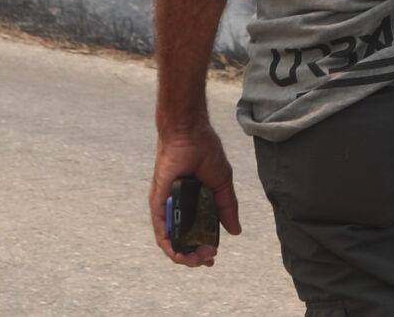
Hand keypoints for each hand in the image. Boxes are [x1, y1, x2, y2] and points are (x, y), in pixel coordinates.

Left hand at [147, 124, 243, 266]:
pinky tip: (178, 253)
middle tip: (209, 257)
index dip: (203, 248)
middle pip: (183, 240)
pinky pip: (160, 229)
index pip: (196, 232)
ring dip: (183, 255)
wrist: (190, 134)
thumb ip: (226, 208)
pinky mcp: (158, 202)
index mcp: (194, 203)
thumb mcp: (221, 184)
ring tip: (198, 259)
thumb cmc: (205, 153)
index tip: (213, 255)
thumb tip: (235, 231)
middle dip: (195, 256)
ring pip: (170, 240)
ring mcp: (167, 206)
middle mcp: (179, 207)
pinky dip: (168, 244)